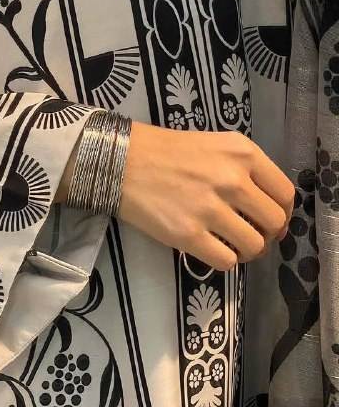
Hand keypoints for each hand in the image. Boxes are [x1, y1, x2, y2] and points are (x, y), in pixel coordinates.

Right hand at [117, 121, 294, 270]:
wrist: (121, 162)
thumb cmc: (166, 151)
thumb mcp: (215, 144)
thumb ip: (243, 168)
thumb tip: (266, 206)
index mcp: (243, 154)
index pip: (285, 193)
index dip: (283, 213)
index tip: (272, 221)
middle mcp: (233, 180)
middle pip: (273, 222)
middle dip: (268, 235)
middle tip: (252, 237)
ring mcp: (210, 209)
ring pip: (253, 246)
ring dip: (247, 252)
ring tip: (233, 247)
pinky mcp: (188, 235)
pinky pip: (225, 261)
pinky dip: (225, 261)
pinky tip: (213, 251)